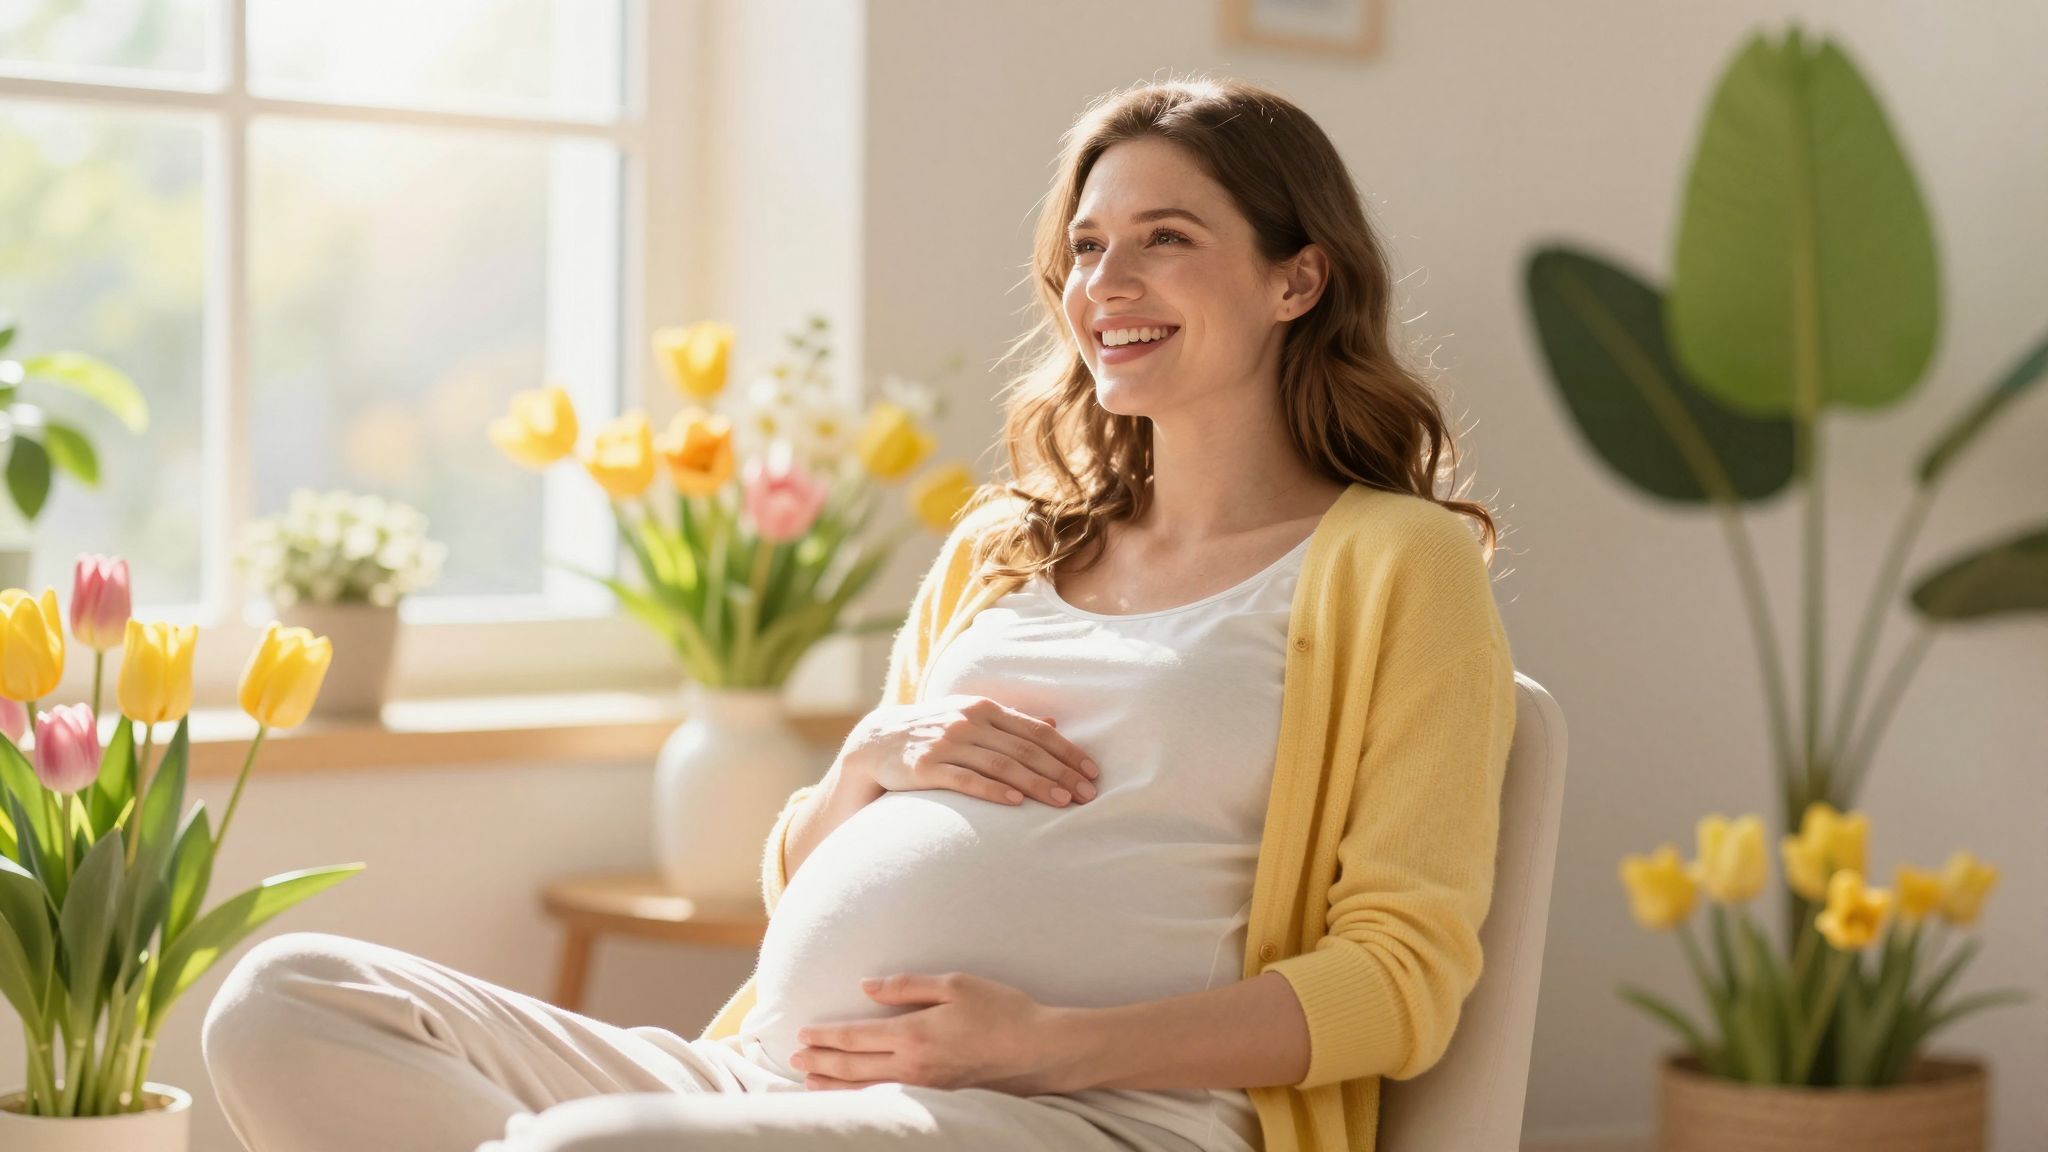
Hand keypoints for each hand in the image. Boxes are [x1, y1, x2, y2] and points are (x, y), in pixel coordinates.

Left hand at [790, 972, 1081, 1094]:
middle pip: (853, 1066)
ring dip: (834, 1083)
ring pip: (866, 1088)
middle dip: (821, 1060)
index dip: (827, 1036)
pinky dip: (861, 1096)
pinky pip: (887, 1099)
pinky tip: (854, 1094)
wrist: (1039, 1051)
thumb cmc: (1002, 1011)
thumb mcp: (955, 984)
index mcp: (914, 1033)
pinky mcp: (938, 1099)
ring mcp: (924, 1087)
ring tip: (811, 1079)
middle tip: (795, 1056)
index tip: (804, 1033)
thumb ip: (908, 986)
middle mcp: (913, 1066)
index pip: (856, 1037)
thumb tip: (868, 987)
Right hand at [843, 695, 1099, 808]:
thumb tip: (1052, 726)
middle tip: (1087, 794)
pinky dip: (992, 789)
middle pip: (1024, 749)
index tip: (1092, 771)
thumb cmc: (931, 733)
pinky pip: (966, 779)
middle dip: (1060, 772)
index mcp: (983, 709)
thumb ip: (1008, 723)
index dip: (1067, 751)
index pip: (1035, 731)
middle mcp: (968, 722)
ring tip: (1062, 802)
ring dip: (1036, 784)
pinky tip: (1015, 801)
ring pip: (1001, 764)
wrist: (875, 742)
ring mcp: (946, 744)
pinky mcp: (926, 767)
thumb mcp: (968, 719)